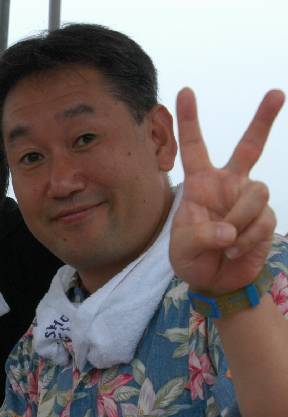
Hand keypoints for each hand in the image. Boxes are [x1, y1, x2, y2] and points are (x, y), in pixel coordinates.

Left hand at [170, 88, 284, 293]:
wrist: (214, 281)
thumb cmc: (191, 258)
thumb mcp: (183, 248)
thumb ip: (201, 236)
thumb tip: (228, 230)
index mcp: (200, 183)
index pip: (194, 147)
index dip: (189, 120)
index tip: (185, 91)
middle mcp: (227, 184)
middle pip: (249, 147)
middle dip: (263, 120)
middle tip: (276, 93)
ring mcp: (249, 199)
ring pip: (256, 193)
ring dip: (240, 221)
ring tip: (225, 244)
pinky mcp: (266, 217)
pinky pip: (263, 221)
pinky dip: (247, 239)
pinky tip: (234, 252)